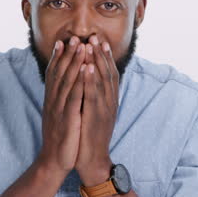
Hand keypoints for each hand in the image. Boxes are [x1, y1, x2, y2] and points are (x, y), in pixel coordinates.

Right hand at [38, 37, 86, 174]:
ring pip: (67, 81)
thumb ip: (61, 101)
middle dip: (67, 54)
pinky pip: (74, 97)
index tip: (62, 41)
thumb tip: (65, 88)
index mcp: (52, 100)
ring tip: (81, 45)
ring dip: (74, 62)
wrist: (54, 161)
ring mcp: (59, 109)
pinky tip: (86, 69)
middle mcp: (53, 101)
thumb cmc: (61, 138)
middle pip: (60, 73)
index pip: (54, 74)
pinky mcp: (68, 118)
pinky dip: (80, 81)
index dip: (58, 57)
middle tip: (74, 36)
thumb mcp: (59, 116)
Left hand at [76, 35, 119, 185]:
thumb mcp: (94, 113)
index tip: (100, 40)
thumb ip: (94, 97)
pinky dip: (91, 79)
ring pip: (102, 81)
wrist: (92, 160)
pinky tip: (87, 67)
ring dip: (97, 61)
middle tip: (96, 36)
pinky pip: (93, 95)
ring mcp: (104, 109)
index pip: (109, 74)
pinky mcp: (96, 117)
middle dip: (101, 53)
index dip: (105, 56)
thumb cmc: (90, 136)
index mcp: (109, 101)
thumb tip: (91, 82)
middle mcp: (110, 102)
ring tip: (91, 45)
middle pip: (108, 73)